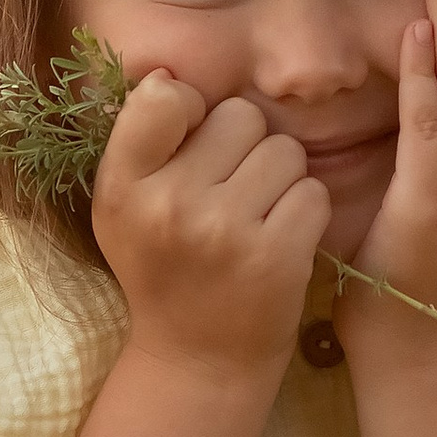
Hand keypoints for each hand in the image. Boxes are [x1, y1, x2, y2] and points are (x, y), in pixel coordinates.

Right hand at [89, 69, 329, 379]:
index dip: (189, 109)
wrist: (197, 361)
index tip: (189, 146)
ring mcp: (225, 232)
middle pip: (241, 116)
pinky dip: (305, 213)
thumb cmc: (164, 267)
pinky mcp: (277, 257)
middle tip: (229, 192)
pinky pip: (313, 192)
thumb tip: (170, 75)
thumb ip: (141, 139)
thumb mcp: (124, 206)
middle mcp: (169, 205)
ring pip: (286, 150)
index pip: (164, 95)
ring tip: (255, 217)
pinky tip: (280, 241)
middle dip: (245, 145)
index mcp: (123, 186)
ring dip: (281, 178)